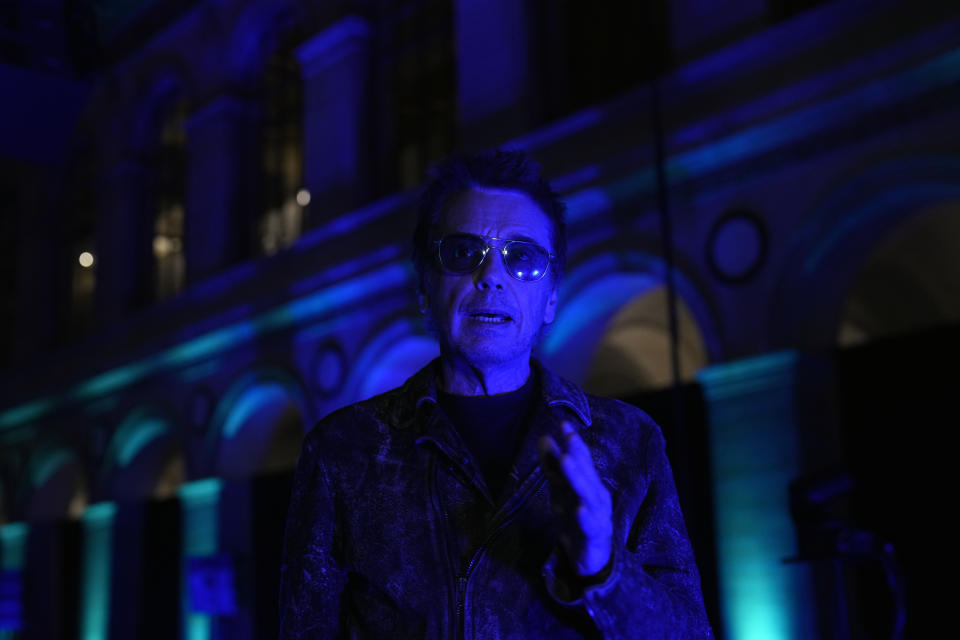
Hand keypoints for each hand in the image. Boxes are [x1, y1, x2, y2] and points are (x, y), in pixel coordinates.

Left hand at [538, 421, 612, 576]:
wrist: (590, 557)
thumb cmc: (576, 518)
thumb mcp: (560, 491)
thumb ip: (553, 467)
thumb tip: (544, 437)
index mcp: (588, 483)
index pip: (582, 459)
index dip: (574, 443)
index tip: (564, 424)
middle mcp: (596, 496)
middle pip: (587, 474)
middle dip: (578, 456)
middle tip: (569, 439)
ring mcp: (599, 516)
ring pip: (589, 496)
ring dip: (579, 478)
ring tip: (567, 461)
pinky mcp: (596, 537)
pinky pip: (592, 526)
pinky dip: (586, 517)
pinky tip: (579, 509)